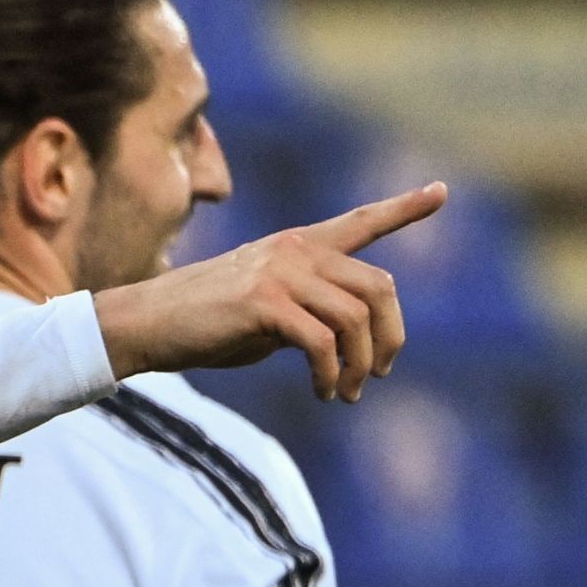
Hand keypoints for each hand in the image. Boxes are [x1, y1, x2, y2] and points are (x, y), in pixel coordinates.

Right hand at [93, 182, 447, 400]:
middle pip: (380, 288)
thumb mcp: (263, 311)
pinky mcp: (264, 303)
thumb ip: (306, 310)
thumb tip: (345, 343)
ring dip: (360, 367)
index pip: (360, 222)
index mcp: (296, 246)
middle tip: (378, 376)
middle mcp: (294, 250)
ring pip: (357, 319)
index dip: (404, 208)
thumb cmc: (200, 324)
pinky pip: (323, 343)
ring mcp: (280, 273)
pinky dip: (332, 375)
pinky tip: (323, 392)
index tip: (441, 192)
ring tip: (346, 394)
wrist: (145, 324)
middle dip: (390, 339)